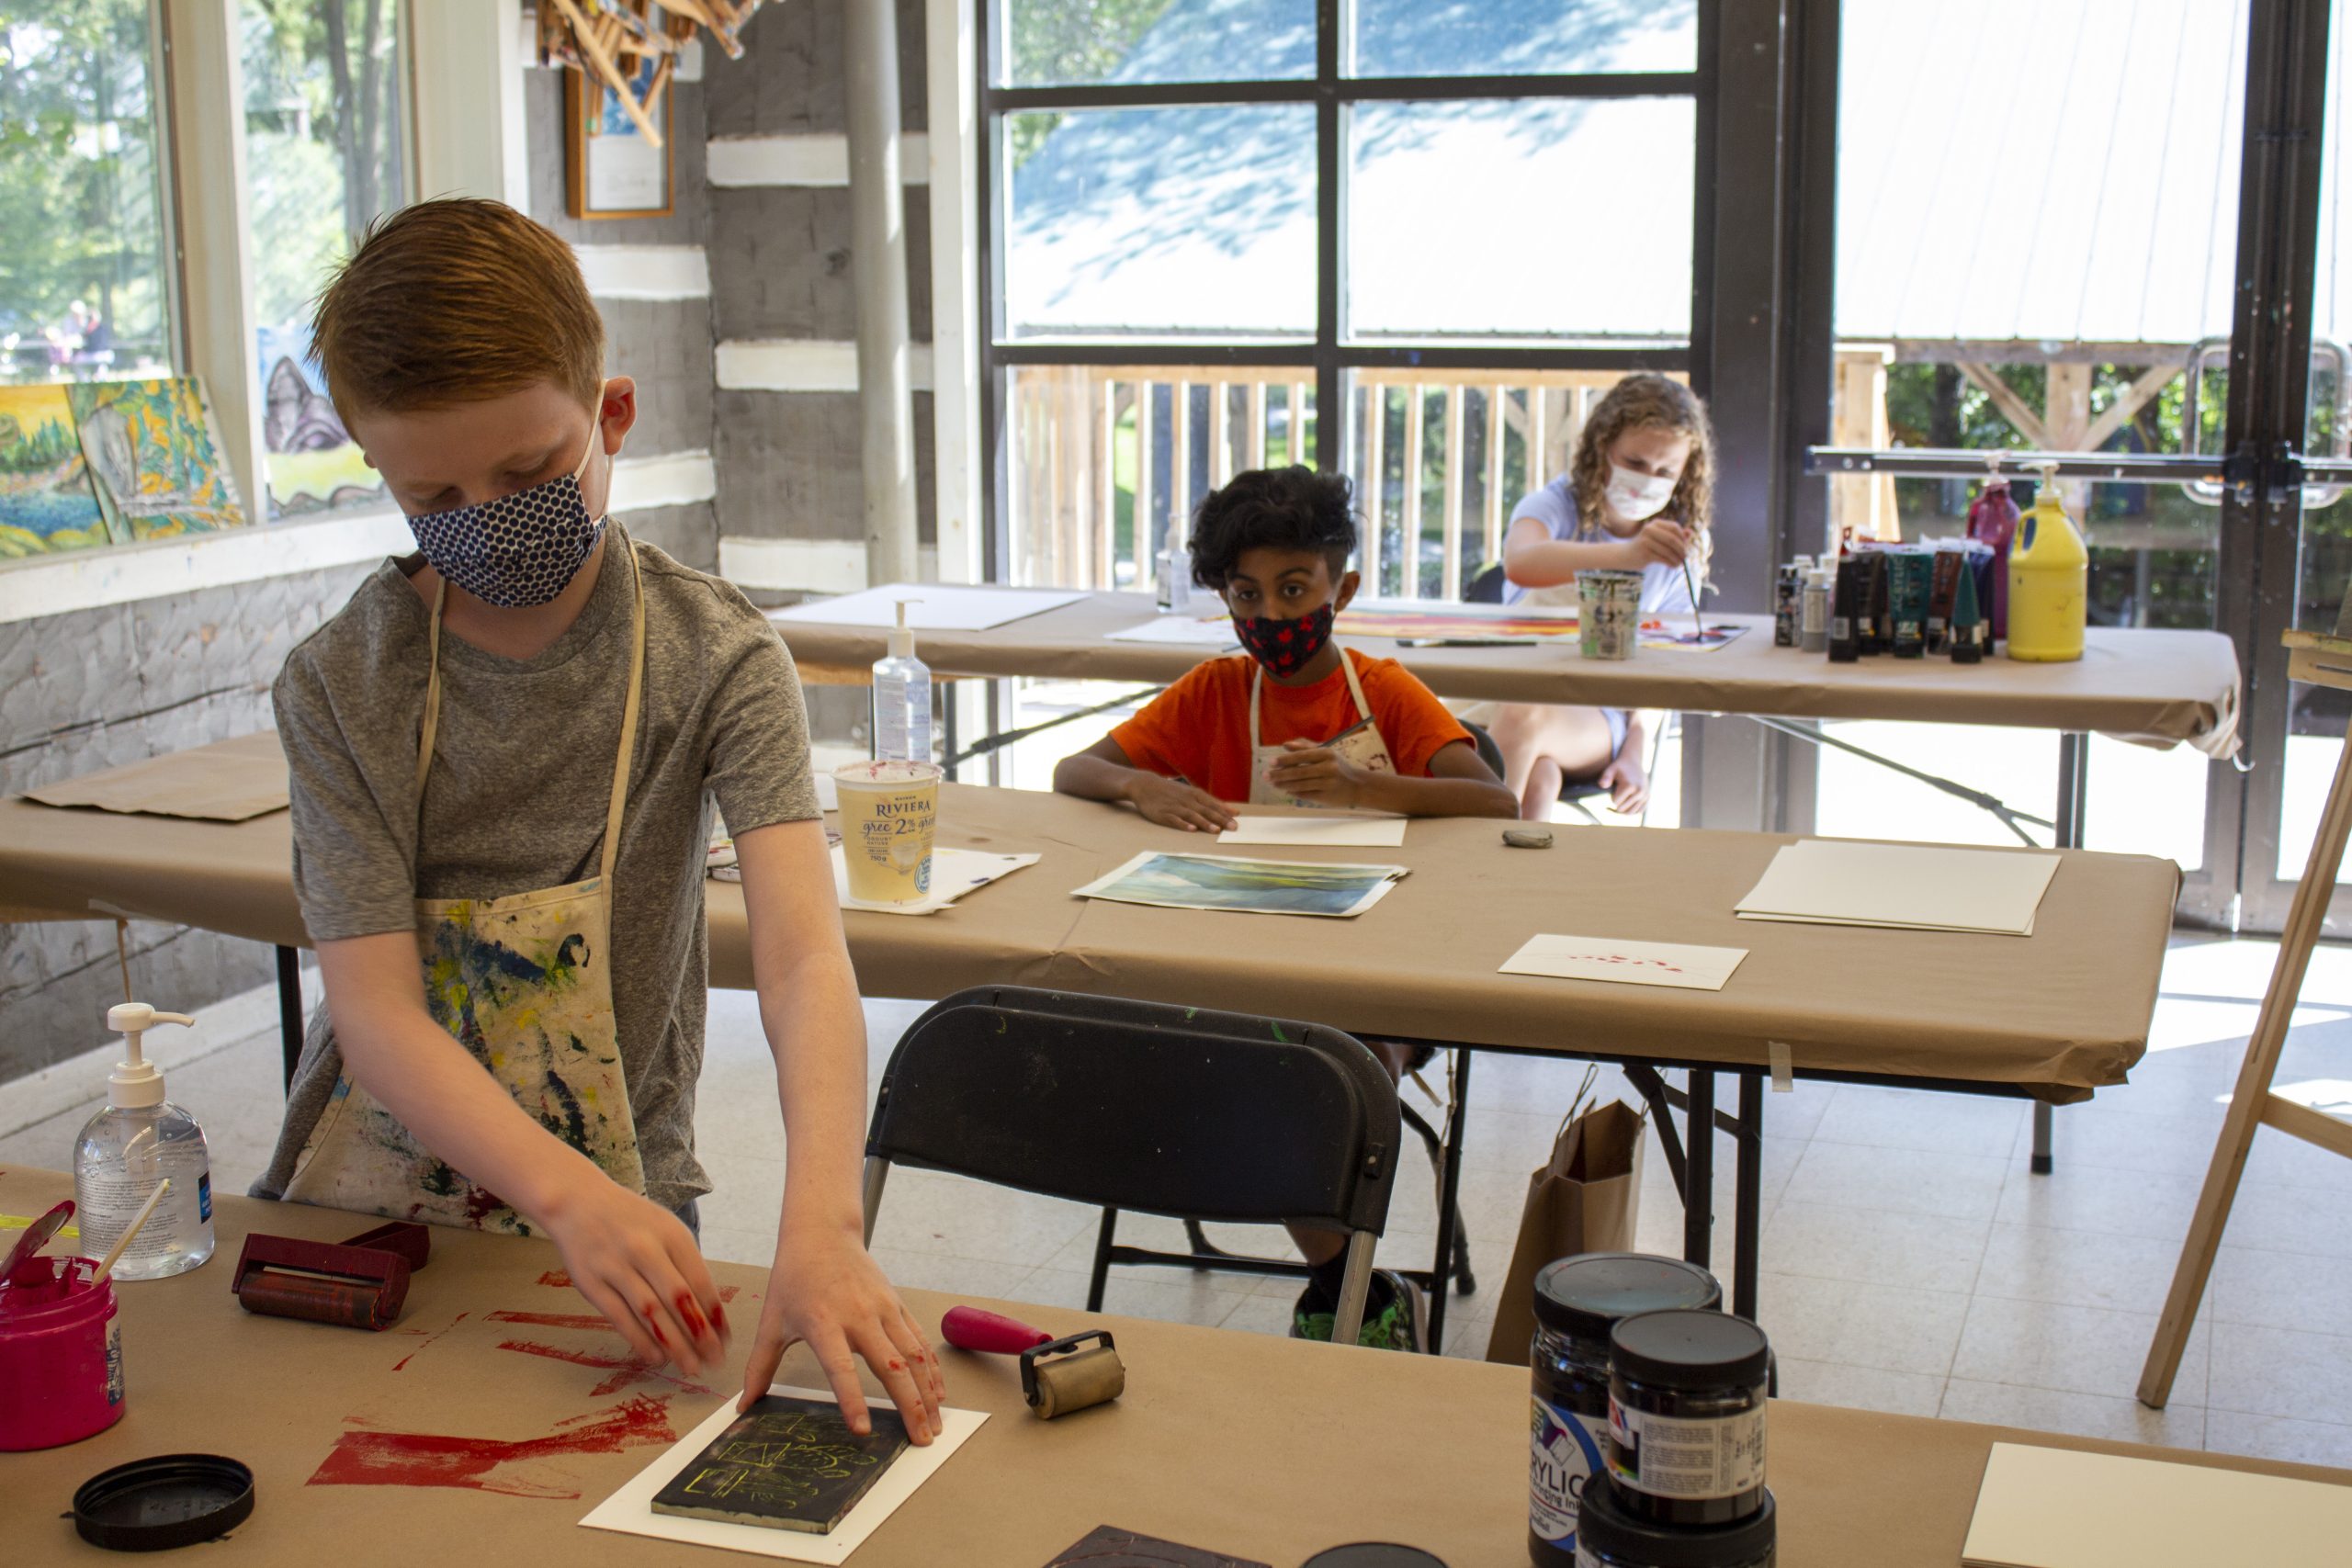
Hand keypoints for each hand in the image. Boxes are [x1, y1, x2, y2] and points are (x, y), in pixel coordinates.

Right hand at [542, 1181, 727, 1375]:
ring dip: (674, 1344)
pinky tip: (656, 1357)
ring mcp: (616, 1266)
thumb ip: (685, 1262)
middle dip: (700, 1335)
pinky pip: (620, 1317)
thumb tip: (708, 1310)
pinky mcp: (591, 1283)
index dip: (715, 1315)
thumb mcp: (665, 1227)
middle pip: (679, 1299)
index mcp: (671, 1234)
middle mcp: (644, 1249)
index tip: (726, 1339)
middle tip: (714, 1361)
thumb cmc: (631, 1220)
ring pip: (651, 1312)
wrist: (578, 1201)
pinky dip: (640, 1340)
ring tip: (689, 1366)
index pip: (700, 1281)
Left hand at [738, 1222, 945, 1444]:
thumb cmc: (793, 1278)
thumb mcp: (771, 1321)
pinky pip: (919, 1341)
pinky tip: (937, 1393)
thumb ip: (759, 1367)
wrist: (822, 1233)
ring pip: (914, 1356)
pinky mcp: (897, 1304)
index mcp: (823, 1323)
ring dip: (928, 1392)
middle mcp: (859, 1316)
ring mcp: (883, 1309)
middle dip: (910, 1406)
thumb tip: (744, 1405)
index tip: (864, 1430)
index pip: (841, 1368)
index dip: (853, 1399)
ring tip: (935, 1424)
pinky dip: (932, 1369)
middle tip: (921, 1441)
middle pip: (892, 1366)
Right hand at [1125, 773, 1237, 831]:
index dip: (1225, 813)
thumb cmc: (1172, 791)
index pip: (1213, 804)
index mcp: (1195, 795)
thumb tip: (1232, 810)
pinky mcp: (1164, 814)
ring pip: (1193, 816)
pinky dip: (1183, 824)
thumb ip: (1210, 802)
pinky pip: (1175, 820)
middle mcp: (1187, 800)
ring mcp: (1176, 807)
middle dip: (1221, 819)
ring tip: (1216, 830)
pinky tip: (1191, 830)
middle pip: (1206, 810)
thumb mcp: (1191, 793)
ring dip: (1205, 823)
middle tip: (1233, 828)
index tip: (1238, 820)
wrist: (1146, 785)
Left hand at [1266, 738, 1368, 807]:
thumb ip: (1305, 747)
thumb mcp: (1326, 752)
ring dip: (1284, 785)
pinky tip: (1286, 790)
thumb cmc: (1338, 766)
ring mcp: (1328, 784)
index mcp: (1327, 754)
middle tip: (1266, 775)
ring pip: (1300, 785)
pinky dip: (1294, 793)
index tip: (1271, 762)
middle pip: (1299, 772)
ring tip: (1273, 783)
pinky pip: (1306, 795)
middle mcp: (1328, 768)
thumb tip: (1285, 744)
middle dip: (1280, 774)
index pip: (1301, 756)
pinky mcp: (1326, 797)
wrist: (1358, 786)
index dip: (1285, 760)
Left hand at [1597, 753, 1648, 813]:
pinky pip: (1639, 811)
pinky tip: (1627, 805)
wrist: (1633, 762)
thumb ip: (1605, 777)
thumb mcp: (1610, 769)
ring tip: (1620, 802)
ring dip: (1624, 810)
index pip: (1616, 802)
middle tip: (1615, 797)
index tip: (1613, 790)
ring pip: (1631, 812)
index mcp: (1630, 785)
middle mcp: (1639, 791)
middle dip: (1617, 805)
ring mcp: (1645, 795)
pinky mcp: (1648, 797)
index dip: (1612, 798)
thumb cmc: (1619, 767)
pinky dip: (1632, 811)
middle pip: (1623, 809)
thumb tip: (1603, 785)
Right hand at [1617, 520, 1689, 569]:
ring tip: (1679, 564)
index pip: (1674, 527)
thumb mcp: (1660, 538)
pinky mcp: (1644, 552)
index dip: (1682, 537)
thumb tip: (1690, 532)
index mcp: (1655, 523)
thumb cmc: (1646, 546)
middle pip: (1672, 539)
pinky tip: (1672, 566)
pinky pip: (1663, 558)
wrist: (1626, 555)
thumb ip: (1675, 535)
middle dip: (1682, 550)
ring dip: (1677, 559)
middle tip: (1685, 557)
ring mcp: (1646, 541)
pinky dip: (1671, 563)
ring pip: (1668, 551)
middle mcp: (1649, 529)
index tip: (1685, 546)